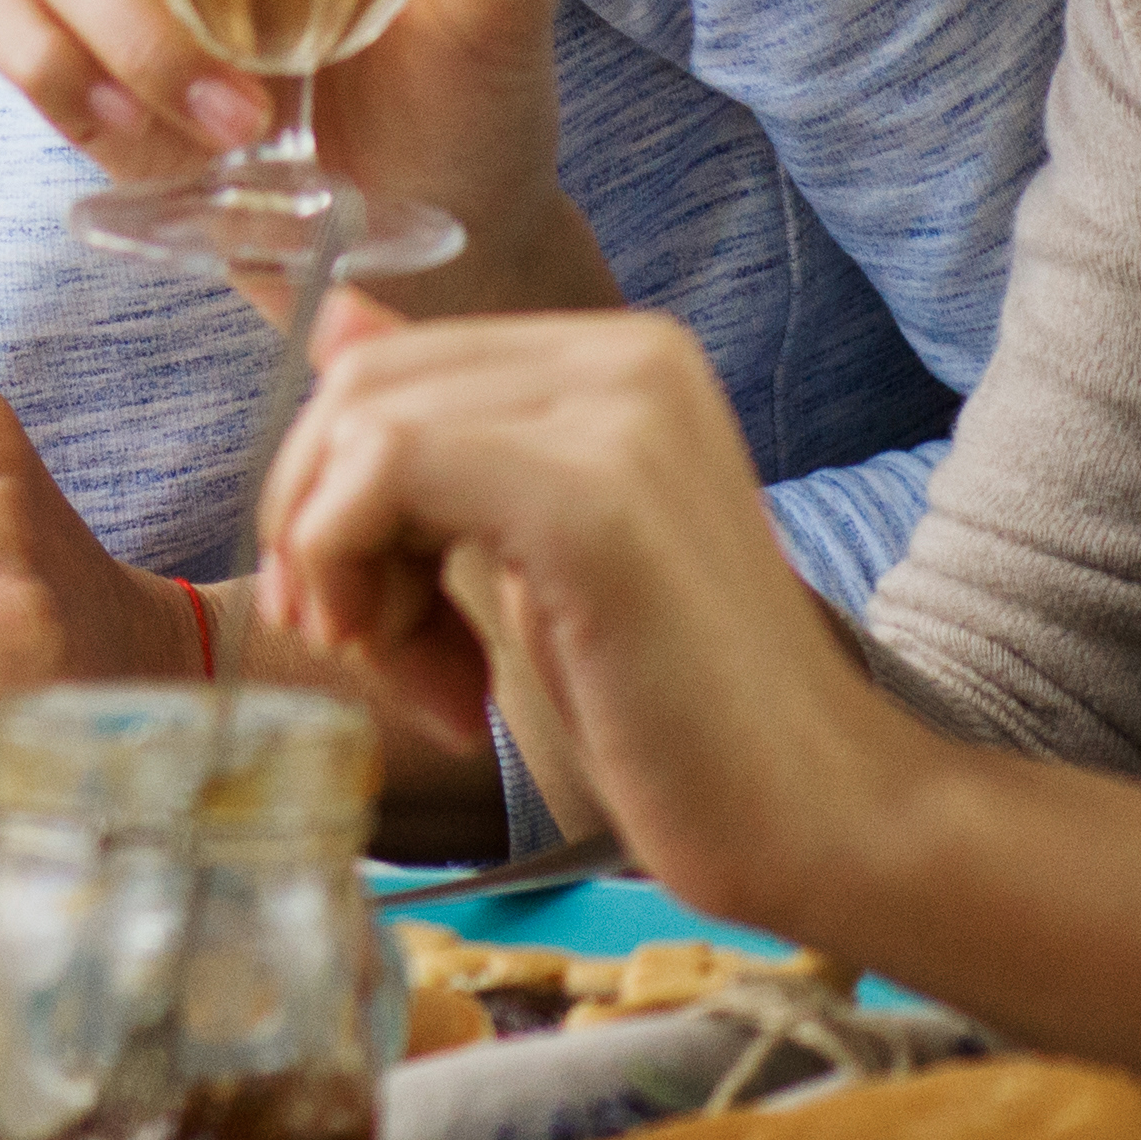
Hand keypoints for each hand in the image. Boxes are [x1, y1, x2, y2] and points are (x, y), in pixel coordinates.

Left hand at [250, 297, 910, 922]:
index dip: (326, 488)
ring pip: (360, 427)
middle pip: (362, 389)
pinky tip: (447, 691)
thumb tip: (331, 317)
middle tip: (366, 651)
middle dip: (319, 528)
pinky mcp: (592, 495)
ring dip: (344, 573)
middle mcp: (628, 355)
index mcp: (620, 357)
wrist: (821, 822)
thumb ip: (437, 441)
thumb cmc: (672, 713)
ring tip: (430, 684)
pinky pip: (384, 471)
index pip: (390, 366)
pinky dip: (357, 574)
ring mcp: (618, 413)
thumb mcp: (522, 558)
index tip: (352, 610)